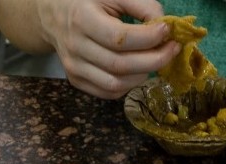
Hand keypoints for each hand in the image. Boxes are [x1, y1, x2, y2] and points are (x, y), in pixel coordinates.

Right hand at [37, 0, 180, 98]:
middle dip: (155, 60)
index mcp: (82, 19)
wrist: (53, 13)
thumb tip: (165, 27)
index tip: (167, 31)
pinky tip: (139, 69)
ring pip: (116, 84)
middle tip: (172, 49)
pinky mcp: (77, 81)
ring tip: (155, 58)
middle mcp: (74, 47)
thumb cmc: (89, 0)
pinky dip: (130, 85)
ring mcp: (73, 68)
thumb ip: (142, 5)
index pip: (119, 38)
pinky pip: (109, 92)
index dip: (148, 38)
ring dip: (144, 74)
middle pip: (120, 65)